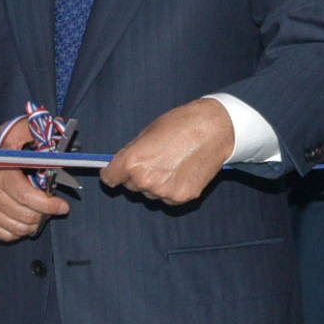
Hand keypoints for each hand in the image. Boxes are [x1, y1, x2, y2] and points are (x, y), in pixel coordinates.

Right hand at [0, 116, 66, 243]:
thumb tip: (54, 126)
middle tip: (49, 205)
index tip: (62, 205)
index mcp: (0, 173)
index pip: (29, 198)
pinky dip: (18, 231)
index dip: (50, 205)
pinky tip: (22, 219)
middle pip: (27, 216)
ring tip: (37, 212)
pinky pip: (6, 235)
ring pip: (19, 228)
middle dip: (44, 213)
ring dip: (34, 223)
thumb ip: (30, 129)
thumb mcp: (7, 133)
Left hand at [102, 99, 234, 206]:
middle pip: (130, 187)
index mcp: (132, 162)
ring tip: (171, 164)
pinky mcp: (180, 198)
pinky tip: (182, 172)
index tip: (116, 172)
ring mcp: (163, 192)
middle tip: (154, 160)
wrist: (214, 129)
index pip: (109, 179)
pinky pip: (167, 198)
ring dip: (155, 184)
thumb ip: (131, 153)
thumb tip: (120, 167)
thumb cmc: (180, 125)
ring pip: (149, 194)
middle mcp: (145, 180)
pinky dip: (171, 189)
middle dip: (137, 176)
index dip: (113, 173)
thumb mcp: (147, 133)